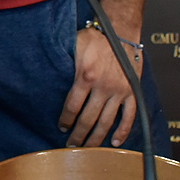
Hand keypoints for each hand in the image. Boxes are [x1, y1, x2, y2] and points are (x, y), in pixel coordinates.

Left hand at [59, 23, 140, 146]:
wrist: (121, 30)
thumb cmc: (96, 37)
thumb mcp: (73, 46)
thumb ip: (64, 63)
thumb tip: (47, 74)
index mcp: (86, 76)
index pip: (72, 106)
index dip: (66, 120)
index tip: (61, 127)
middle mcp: (104, 87)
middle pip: (88, 119)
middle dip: (78, 135)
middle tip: (71, 146)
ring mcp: (119, 91)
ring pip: (107, 121)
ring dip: (97, 138)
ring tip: (88, 149)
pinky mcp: (132, 91)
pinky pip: (129, 115)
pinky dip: (123, 130)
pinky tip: (115, 142)